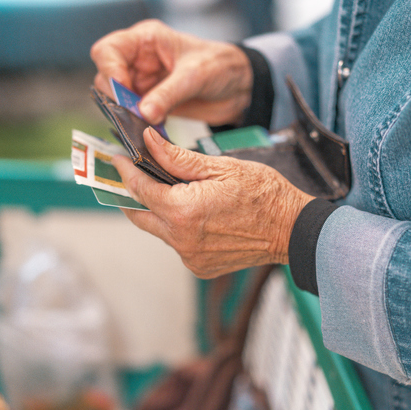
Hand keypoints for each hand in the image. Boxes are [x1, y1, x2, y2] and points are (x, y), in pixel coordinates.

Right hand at [91, 19, 252, 125]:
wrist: (240, 86)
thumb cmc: (221, 66)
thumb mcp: (194, 77)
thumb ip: (168, 94)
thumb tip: (143, 113)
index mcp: (146, 40)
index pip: (108, 50)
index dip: (109, 70)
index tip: (122, 90)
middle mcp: (139, 60)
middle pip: (107, 77)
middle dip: (116, 96)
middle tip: (134, 113)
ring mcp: (144, 82)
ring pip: (117, 99)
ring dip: (126, 113)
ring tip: (144, 124)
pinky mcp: (151, 103)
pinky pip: (133, 114)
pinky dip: (137, 124)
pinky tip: (150, 130)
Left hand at [111, 128, 314, 277]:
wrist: (292, 229)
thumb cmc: (264, 193)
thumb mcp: (220, 167)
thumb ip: (177, 158)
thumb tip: (149, 142)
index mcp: (183, 211)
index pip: (140, 189)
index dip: (125, 171)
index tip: (118, 159)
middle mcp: (181, 239)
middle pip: (139, 215)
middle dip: (133, 195)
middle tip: (133, 176)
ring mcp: (190, 257)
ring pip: (159, 231)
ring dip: (159, 212)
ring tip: (172, 191)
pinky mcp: (200, 267)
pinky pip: (178, 244)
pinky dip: (179, 228)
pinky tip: (196, 214)